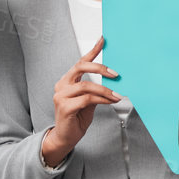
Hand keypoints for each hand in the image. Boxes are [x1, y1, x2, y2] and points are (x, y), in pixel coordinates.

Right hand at [44, 37, 119, 165]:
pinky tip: (110, 101)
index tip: (103, 40)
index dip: (92, 51)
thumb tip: (113, 80)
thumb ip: (96, 90)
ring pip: (86, 86)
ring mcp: (61, 96)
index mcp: (67, 81)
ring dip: (105, 90)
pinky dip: (102, 99)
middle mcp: (62, 85)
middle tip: (116, 74)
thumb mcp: (89, 101)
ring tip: (117, 95)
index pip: (80, 62)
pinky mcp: (65, 107)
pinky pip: (87, 99)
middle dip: (100, 68)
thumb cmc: (77, 118)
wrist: (66, 137)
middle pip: (80, 67)